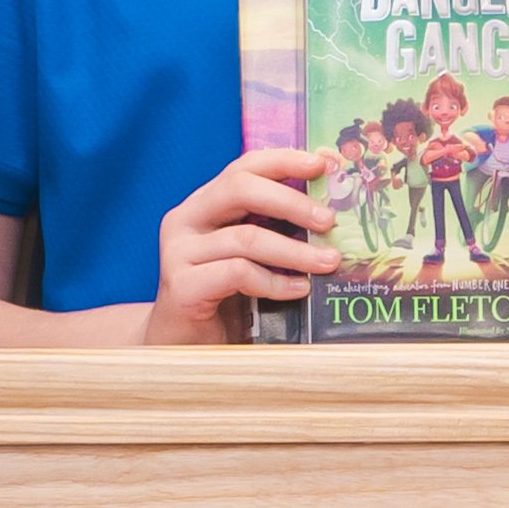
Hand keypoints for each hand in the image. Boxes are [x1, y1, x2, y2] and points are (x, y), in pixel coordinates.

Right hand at [148, 146, 332, 341]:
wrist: (181, 347)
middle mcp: (185, 221)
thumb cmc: (224, 299)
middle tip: (329, 220)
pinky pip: (238, 273)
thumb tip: (330, 212)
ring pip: (246, 237)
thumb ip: (274, 229)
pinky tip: (299, 290)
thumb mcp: (250, 256)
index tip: (324, 164)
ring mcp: (178, 253)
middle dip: (291, 201)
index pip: (243, 168)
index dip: (284, 160)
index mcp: (203, 205)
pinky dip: (274, 281)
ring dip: (295, 251)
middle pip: (239, 188)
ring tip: (328, 262)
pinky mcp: (182, 286)